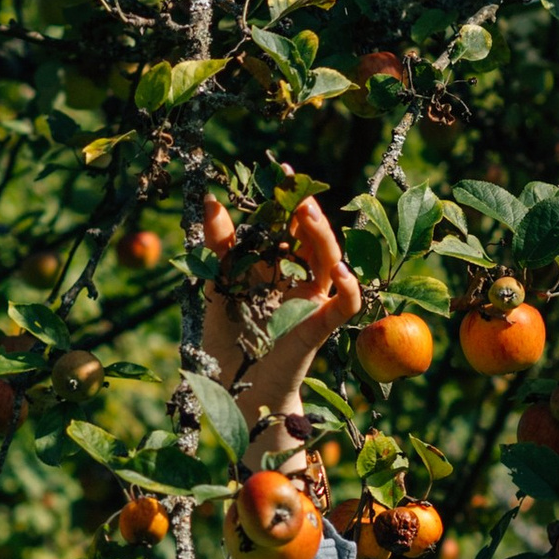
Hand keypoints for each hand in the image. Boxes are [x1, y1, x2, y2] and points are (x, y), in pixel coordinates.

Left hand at [203, 196, 364, 444]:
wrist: (233, 387)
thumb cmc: (228, 337)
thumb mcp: (217, 282)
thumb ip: (220, 243)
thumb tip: (210, 197)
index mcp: (277, 266)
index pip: (288, 225)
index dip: (288, 199)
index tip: (282, 171)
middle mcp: (299, 280)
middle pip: (313, 238)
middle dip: (307, 211)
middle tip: (296, 188)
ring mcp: (312, 303)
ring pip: (331, 262)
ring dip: (324, 238)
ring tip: (309, 215)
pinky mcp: (319, 328)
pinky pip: (344, 307)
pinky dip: (349, 288)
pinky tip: (339, 271)